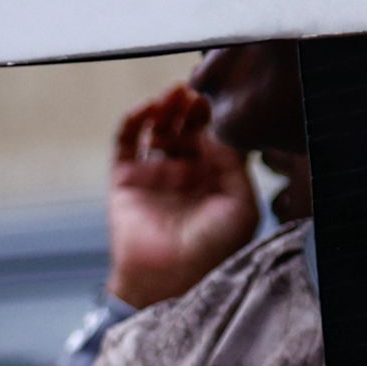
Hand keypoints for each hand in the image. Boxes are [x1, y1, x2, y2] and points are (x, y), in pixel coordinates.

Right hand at [108, 85, 259, 307]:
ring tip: (173, 94)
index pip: (216, 137)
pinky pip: (126, 143)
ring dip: (165, 109)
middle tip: (195, 87)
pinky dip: (133, 122)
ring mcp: (154, 174)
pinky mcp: (125, 179)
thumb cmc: (213, 248)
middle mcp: (186, 173)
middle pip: (187, 128)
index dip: (216, 116)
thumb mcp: (240, 205)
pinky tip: (147, 109)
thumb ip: (234, 164)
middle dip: (191, 108)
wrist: (169, 279)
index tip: (219, 93)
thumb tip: (218, 129)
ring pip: (158, 130)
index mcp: (216, 178)